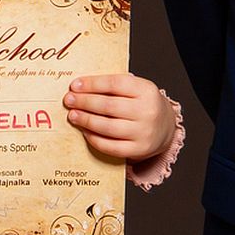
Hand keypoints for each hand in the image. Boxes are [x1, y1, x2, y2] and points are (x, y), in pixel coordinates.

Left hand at [63, 74, 177, 163]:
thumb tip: (80, 88)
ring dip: (86, 120)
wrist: (165, 127)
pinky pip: (110, 146)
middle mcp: (147, 111)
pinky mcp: (138, 150)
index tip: (74, 85)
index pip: (114, 84)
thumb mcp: (135, 89)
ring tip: (73, 115)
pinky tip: (84, 130)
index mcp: (146, 90)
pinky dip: (93, 138)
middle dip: (84, 102)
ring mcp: (143, 132)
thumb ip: (113, 87)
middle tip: (69, 100)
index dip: (92, 84)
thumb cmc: (142, 104)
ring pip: (107, 126)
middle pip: (108, 106)